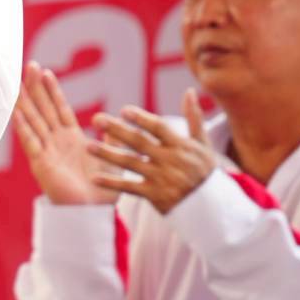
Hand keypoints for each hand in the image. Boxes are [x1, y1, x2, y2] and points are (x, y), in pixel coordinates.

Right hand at [13, 61, 117, 205]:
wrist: (94, 213)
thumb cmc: (103, 190)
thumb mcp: (113, 159)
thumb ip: (111, 138)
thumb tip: (113, 121)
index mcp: (72, 138)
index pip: (59, 108)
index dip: (52, 90)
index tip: (45, 71)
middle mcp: (56, 141)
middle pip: (43, 108)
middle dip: (35, 87)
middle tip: (28, 65)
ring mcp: (46, 151)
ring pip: (33, 121)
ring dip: (25, 102)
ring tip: (16, 83)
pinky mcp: (41, 165)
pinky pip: (30, 142)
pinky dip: (23, 127)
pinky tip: (16, 112)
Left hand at [88, 89, 215, 213]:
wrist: (212, 208)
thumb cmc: (204, 171)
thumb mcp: (203, 145)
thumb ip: (194, 118)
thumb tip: (189, 91)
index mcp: (181, 146)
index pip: (159, 128)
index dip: (142, 119)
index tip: (124, 110)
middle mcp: (170, 160)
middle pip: (139, 142)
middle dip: (117, 130)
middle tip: (96, 119)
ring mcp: (162, 178)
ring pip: (130, 163)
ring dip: (107, 154)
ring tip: (87, 146)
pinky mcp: (155, 196)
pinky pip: (130, 188)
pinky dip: (112, 183)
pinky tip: (94, 177)